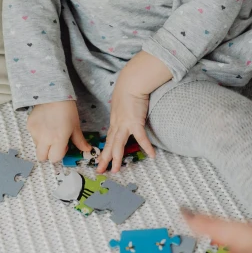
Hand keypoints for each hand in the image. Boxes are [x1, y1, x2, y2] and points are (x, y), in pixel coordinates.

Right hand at [27, 100, 90, 162]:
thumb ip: (79, 141)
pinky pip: (32, 136)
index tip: (63, 146)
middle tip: (54, 143)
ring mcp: (35, 132)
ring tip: (50, 130)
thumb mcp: (75, 126)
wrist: (53, 95)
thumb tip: (87, 149)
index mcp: (58, 140)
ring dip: (43, 143)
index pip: (54, 158)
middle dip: (48, 154)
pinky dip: (38, 134)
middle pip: (42, 157)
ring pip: (37, 146)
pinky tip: (44, 124)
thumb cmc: (67, 110)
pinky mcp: (29, 126)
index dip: (59, 154)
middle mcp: (45, 139)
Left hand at [97, 51, 171, 174]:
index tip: (101, 159)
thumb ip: (123, 110)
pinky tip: (152, 155)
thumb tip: (127, 112)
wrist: (132, 82)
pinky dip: (146, 147)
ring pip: (118, 145)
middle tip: (100, 170)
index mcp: (115, 120)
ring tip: (115, 170)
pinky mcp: (135, 122)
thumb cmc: (128, 88)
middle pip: (110, 145)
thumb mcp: (122, 102)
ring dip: (116, 158)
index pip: (109, 139)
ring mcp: (125, 124)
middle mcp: (117, 124)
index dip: (105, 150)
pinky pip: (141, 138)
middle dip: (104, 159)